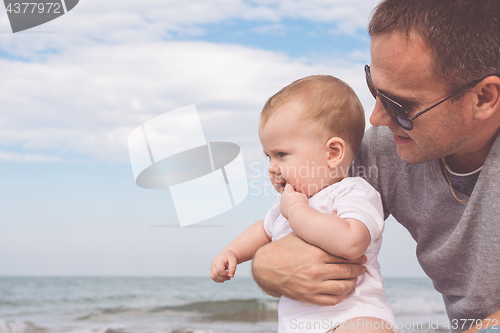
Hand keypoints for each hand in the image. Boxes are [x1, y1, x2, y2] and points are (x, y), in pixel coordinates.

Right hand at [210, 250, 236, 282]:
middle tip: (230, 276)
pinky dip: (218, 280)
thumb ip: (233, 268)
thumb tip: (231, 276)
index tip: (229, 273)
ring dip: (221, 279)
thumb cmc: (230, 257)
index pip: (219, 270)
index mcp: (218, 260)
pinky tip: (223, 279)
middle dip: (224, 278)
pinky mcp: (211, 270)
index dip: (225, 274)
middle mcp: (213, 264)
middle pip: (216, 274)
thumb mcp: (233, 261)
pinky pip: (213, 277)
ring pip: (213, 277)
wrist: (226, 255)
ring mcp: (211, 267)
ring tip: (227, 277)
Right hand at [251, 233, 365, 304]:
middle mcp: (317, 269)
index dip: (356, 256)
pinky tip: (343, 289)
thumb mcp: (301, 235)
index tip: (361, 255)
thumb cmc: (284, 248)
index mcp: (317, 253)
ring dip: (353, 282)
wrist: (266, 267)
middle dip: (358, 269)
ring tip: (355, 278)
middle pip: (347, 271)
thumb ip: (319, 228)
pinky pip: (333, 300)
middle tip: (362, 266)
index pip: (345, 255)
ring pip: (343, 287)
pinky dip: (342, 295)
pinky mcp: (309, 297)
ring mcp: (313, 285)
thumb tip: (337, 214)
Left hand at [280, 183, 307, 219]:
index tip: (294, 188)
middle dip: (290, 195)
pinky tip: (293, 209)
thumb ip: (298, 193)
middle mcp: (283, 196)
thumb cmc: (301, 202)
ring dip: (288, 202)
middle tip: (296, 198)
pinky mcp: (281, 210)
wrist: (297, 212)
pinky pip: (284, 207)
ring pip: (284, 201)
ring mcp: (281, 203)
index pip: (288, 185)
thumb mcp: (302, 195)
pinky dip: (287, 208)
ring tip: (295, 205)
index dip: (291, 186)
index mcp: (288, 191)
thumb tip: (297, 194)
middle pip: (286, 194)